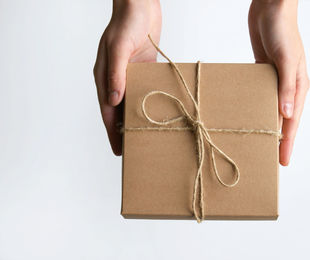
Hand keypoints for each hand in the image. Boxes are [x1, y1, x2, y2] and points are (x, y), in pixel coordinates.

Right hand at [93, 0, 160, 154]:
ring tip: (146, 135)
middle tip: (134, 149)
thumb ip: (116, 73)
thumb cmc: (127, 22)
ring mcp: (131, 75)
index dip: (112, 131)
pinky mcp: (145, 69)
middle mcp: (117, 78)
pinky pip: (146, 90)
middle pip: (119, 110)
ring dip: (137, 118)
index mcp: (105, 76)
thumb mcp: (119, 47)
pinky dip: (150, 102)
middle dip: (124, 130)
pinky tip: (157, 113)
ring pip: (133, 102)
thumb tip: (113, 100)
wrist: (141, 4)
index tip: (118, 149)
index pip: (107, 110)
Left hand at [248, 0, 309, 165]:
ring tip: (255, 140)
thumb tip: (286, 114)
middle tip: (266, 157)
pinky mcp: (262, 73)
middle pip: (282, 120)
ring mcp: (274, 81)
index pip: (293, 122)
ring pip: (269, 109)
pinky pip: (259, 95)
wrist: (271, 8)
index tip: (283, 161)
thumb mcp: (286, 59)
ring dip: (264, 123)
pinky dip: (254, 106)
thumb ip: (286, 87)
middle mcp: (287, 88)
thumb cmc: (283, 31)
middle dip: (276, 139)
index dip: (288, 143)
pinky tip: (245, 114)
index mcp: (298, 87)